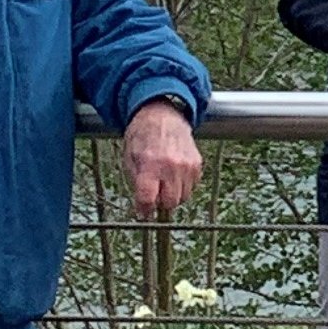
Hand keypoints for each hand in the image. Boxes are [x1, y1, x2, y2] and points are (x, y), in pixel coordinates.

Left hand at [124, 99, 202, 215]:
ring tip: (164, 182)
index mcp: (150, 164)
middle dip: (161, 202)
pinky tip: (174, 174)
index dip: (144, 209)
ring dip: (173, 195)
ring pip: (183, 197)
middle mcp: (171, 166)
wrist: (162, 116)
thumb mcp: (130, 158)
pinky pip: (192, 186)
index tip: (143, 212)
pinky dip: (183, 186)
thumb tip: (143, 207)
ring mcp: (187, 165)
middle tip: (154, 194)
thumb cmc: (142, 136)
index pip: (148, 199)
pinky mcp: (197, 164)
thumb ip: (137, 184)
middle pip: (170, 202)